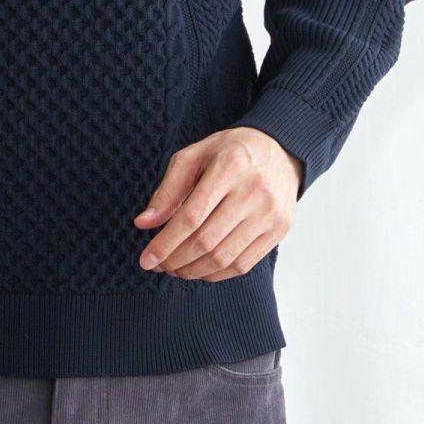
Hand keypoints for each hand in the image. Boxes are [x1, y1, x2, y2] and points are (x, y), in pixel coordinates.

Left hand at [131, 127, 302, 279]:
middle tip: (158, 265)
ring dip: (194, 271)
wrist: (279, 149)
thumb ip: (168, 190)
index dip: (166, 242)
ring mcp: (270, 213)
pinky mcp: (279, 230)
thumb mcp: (194, 156)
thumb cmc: (230, 152)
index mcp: (229, 166)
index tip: (146, 259)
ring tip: (176, 269)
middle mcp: (253, 192)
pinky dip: (217, 274)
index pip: (191, 216)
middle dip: (176, 260)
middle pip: (206, 241)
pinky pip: (244, 264)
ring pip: (224, 258)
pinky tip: (200, 269)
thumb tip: (143, 223)